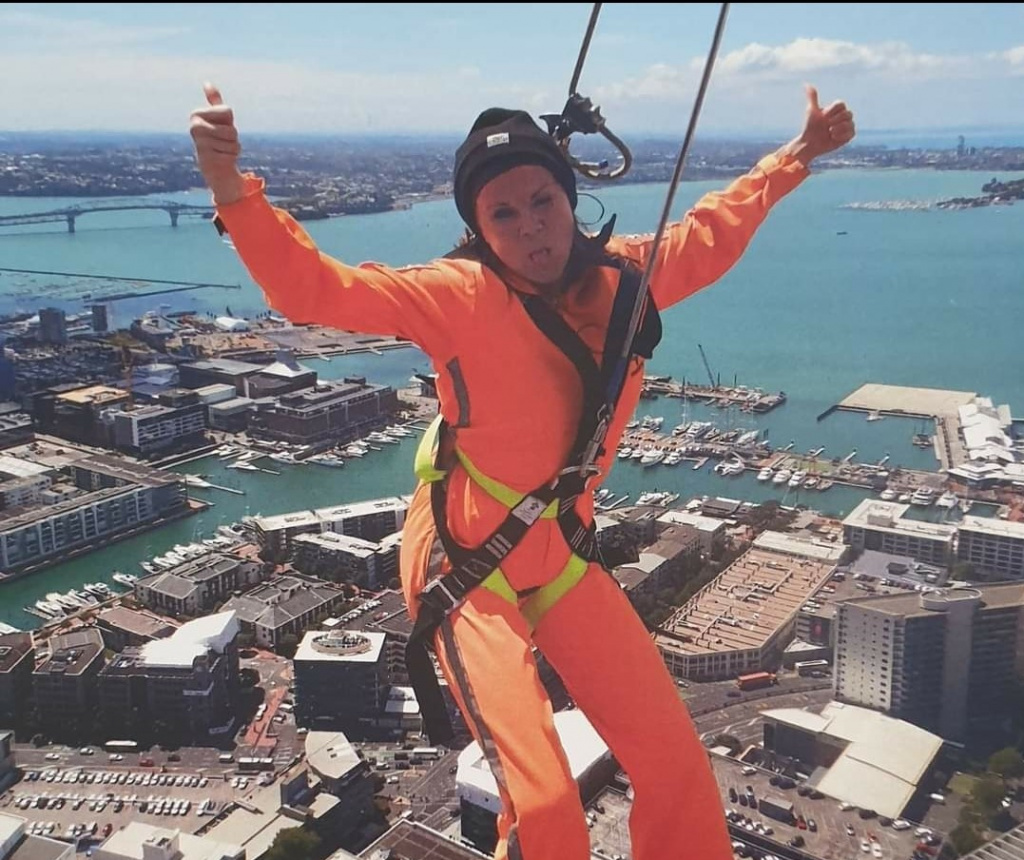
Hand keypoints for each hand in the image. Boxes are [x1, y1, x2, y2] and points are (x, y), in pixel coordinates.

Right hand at [190, 82, 244, 204]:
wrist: (213, 166)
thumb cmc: (218, 138)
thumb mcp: (218, 118)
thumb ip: (214, 101)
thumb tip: (206, 83)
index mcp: (196, 114)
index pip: (227, 111)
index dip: (229, 121)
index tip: (220, 126)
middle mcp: (194, 127)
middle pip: (232, 129)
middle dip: (233, 137)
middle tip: (222, 141)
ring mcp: (200, 143)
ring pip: (233, 142)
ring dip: (233, 148)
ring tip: (222, 150)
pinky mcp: (208, 159)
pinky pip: (232, 155)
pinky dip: (231, 158)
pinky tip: (221, 159)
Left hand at [783, 85, 855, 167]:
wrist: (811, 142)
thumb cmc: (811, 126)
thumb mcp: (812, 111)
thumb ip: (813, 98)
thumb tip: (807, 84)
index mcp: (837, 108)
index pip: (841, 104)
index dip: (832, 111)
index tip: (823, 117)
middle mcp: (844, 115)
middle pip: (847, 113)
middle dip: (835, 121)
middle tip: (827, 126)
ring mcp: (848, 125)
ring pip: (850, 124)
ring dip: (838, 129)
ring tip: (830, 132)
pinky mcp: (849, 135)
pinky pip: (851, 133)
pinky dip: (841, 136)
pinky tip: (833, 138)